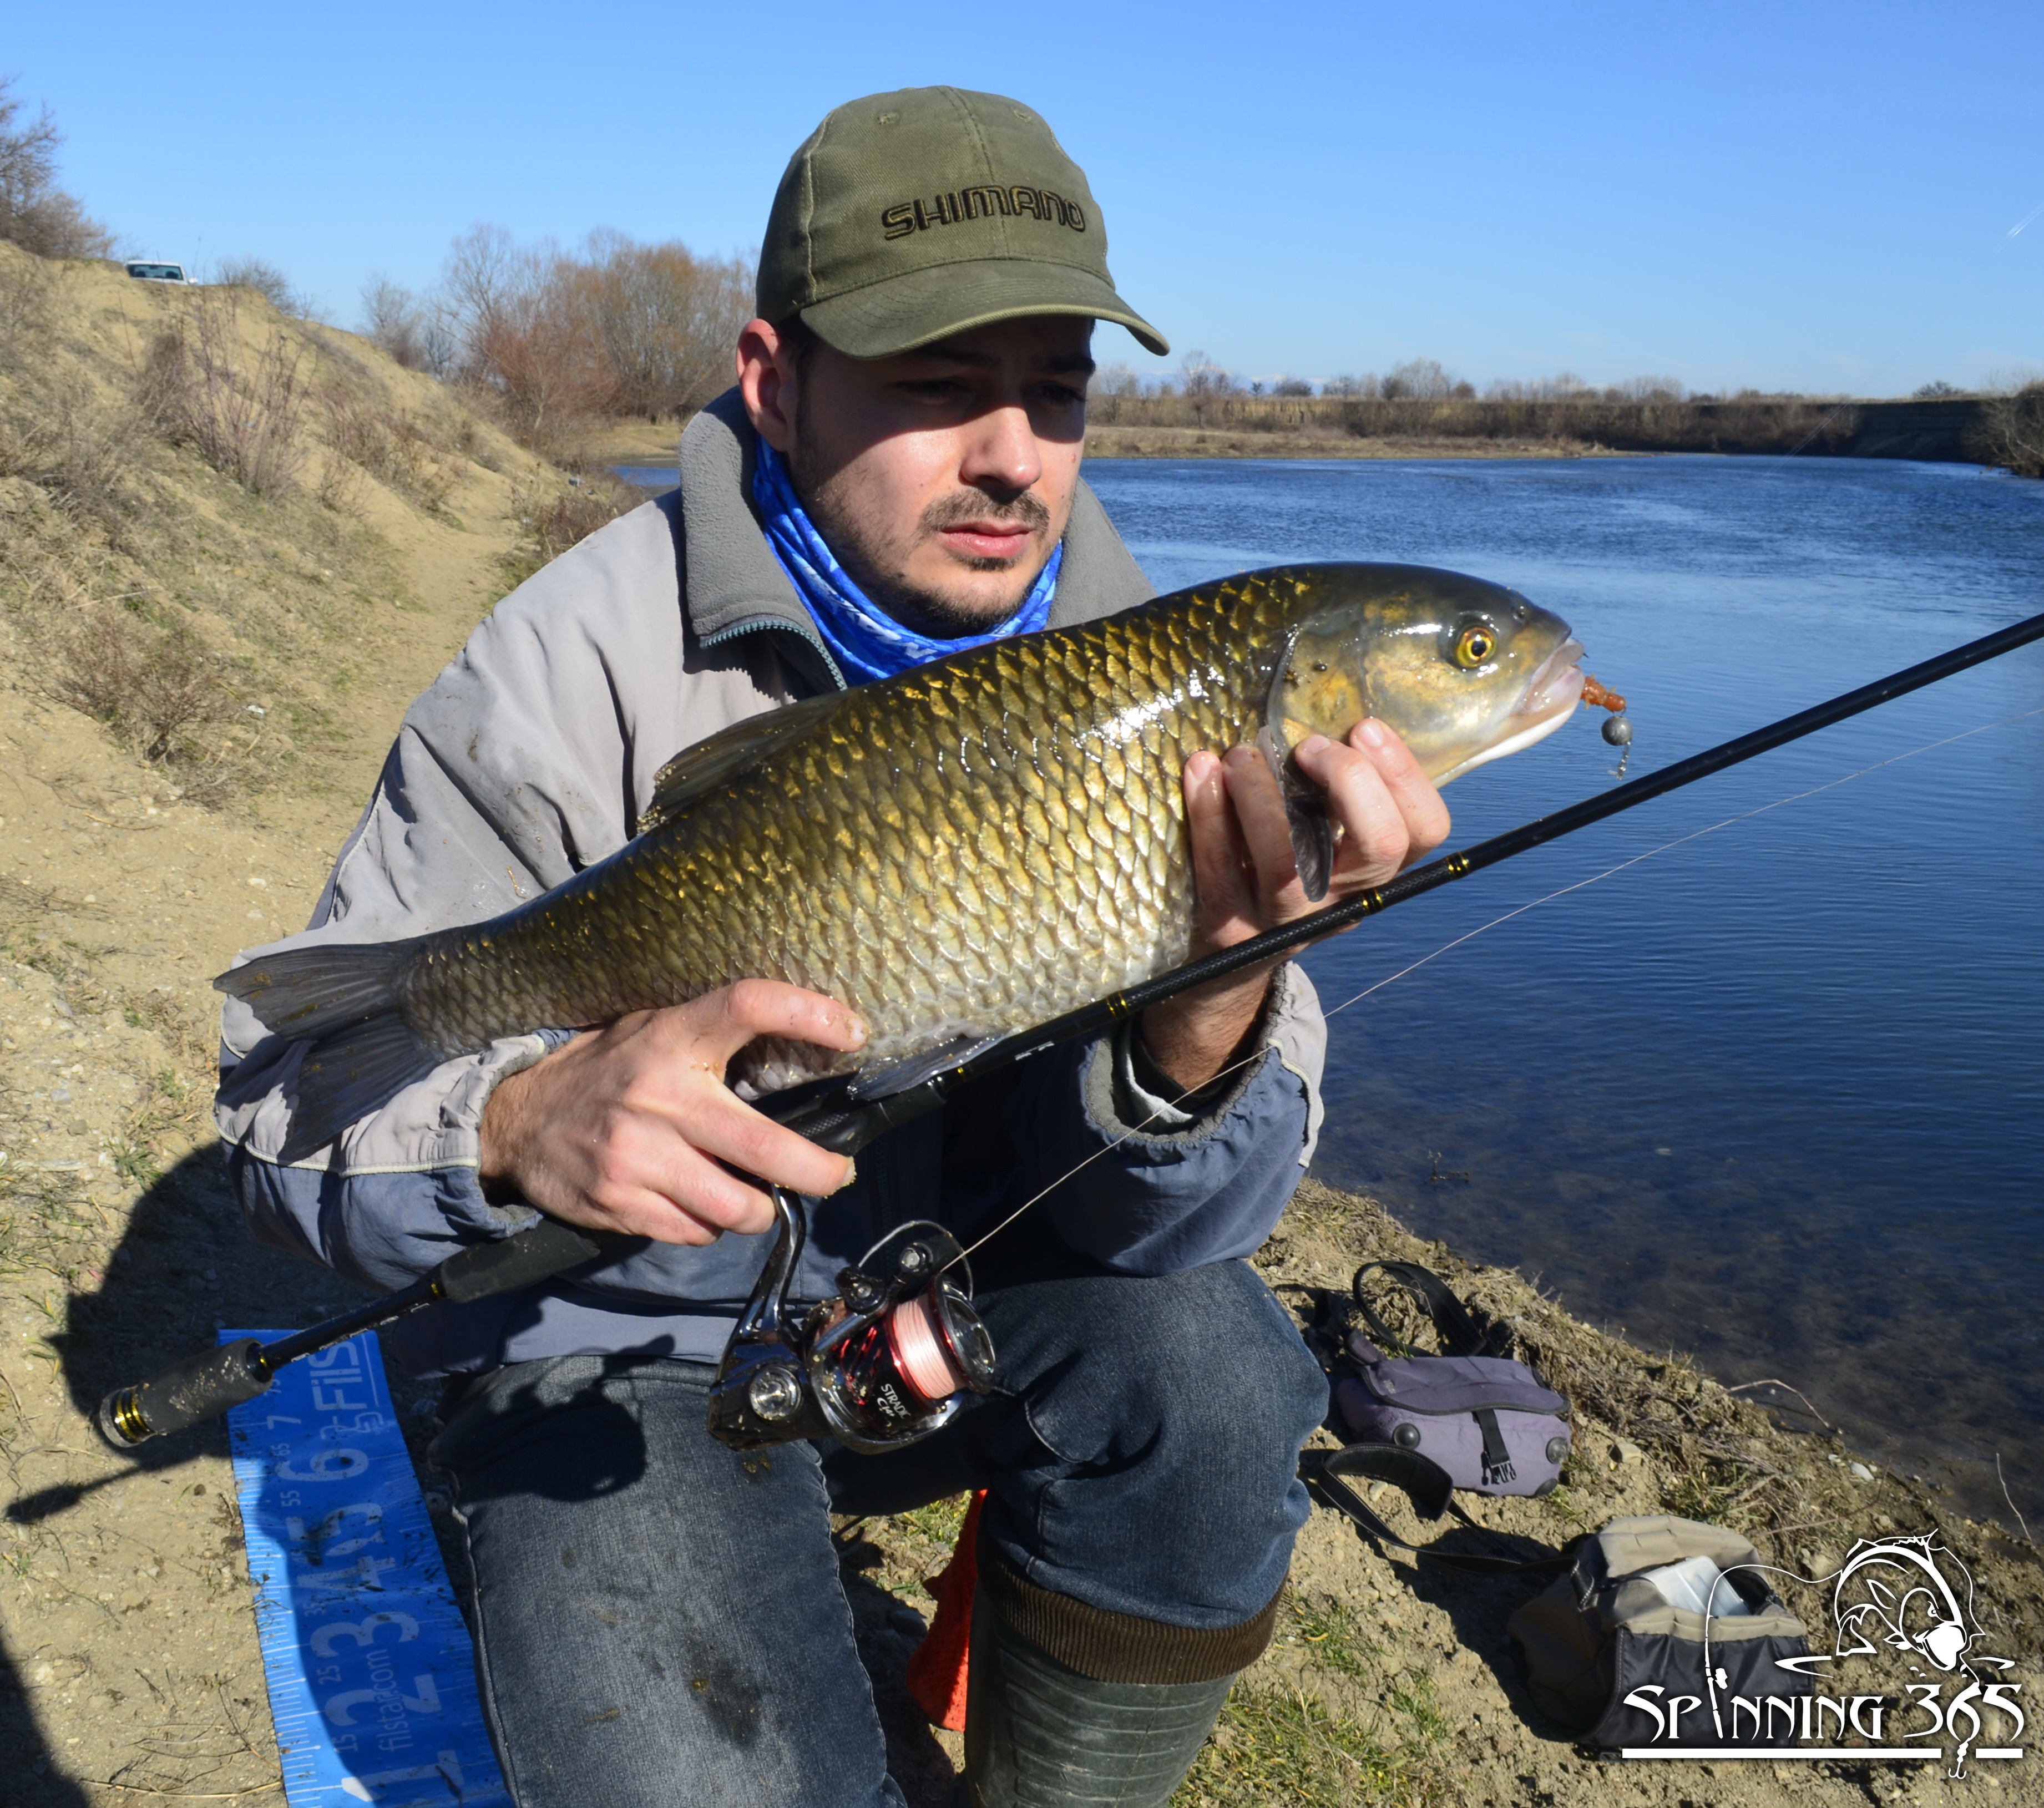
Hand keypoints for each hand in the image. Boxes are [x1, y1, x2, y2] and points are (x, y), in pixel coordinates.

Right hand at [479, 980, 867, 1245]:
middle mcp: (659, 1097)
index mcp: (671, 1038)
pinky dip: (711, 1225)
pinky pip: (696, 1231)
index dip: (809, 1013)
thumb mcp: (651, 1029)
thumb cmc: (605, 1070)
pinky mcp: (621, 1204)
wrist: (516, 1121)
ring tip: (759, 1196)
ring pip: (737, 1205)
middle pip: (764, 1145)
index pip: (748, 1005)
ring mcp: (637, 1157)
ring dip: (760, 1208)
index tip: (854, 1032)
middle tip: (838, 1174)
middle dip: (818, 1171)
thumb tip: (802, 1043)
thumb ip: (710, 1036)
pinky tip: (703, 1204)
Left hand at [1139, 721, 1450, 1093]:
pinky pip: (1220, 871)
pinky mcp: (1229, 931)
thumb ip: (1337, 795)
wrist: (1223, 972)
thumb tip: (1328, 713)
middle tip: (1308, 747)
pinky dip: (1208, 815)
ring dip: (1263, 796)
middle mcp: (1341, 902)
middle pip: (1379, 848)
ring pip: (1289, 866)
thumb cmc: (1279, 874)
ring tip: (1242, 755)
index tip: (1362, 727)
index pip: (1424, 831)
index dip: (1402, 774)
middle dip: (1350, 780)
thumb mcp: (1321, 842)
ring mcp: (1285, 923)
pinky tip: (1201, 771)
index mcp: (1374, 873)